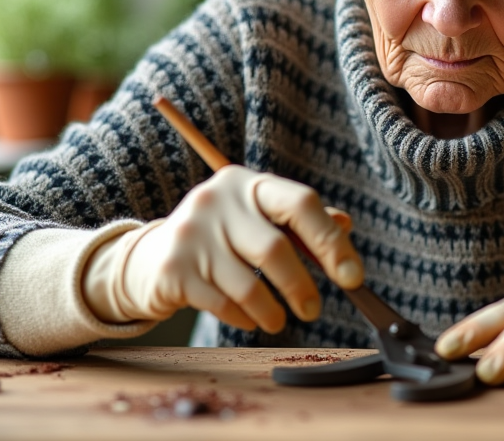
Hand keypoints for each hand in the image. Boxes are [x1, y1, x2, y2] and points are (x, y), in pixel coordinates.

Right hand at [83, 165, 363, 332]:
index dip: (331, 242)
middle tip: (314, 310)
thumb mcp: (258, 218)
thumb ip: (301, 221)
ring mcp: (192, 233)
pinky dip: (244, 318)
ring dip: (272, 311)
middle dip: (301, 286)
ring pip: (248, 285)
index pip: (300, 203)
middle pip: (274, 248)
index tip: (352, 277)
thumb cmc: (221, 238)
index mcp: (247, 183)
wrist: (150, 259)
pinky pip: (222, 304)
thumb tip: (345, 225)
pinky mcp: (174, 269)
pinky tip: (249, 319)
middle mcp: (217, 200)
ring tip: (279, 320)